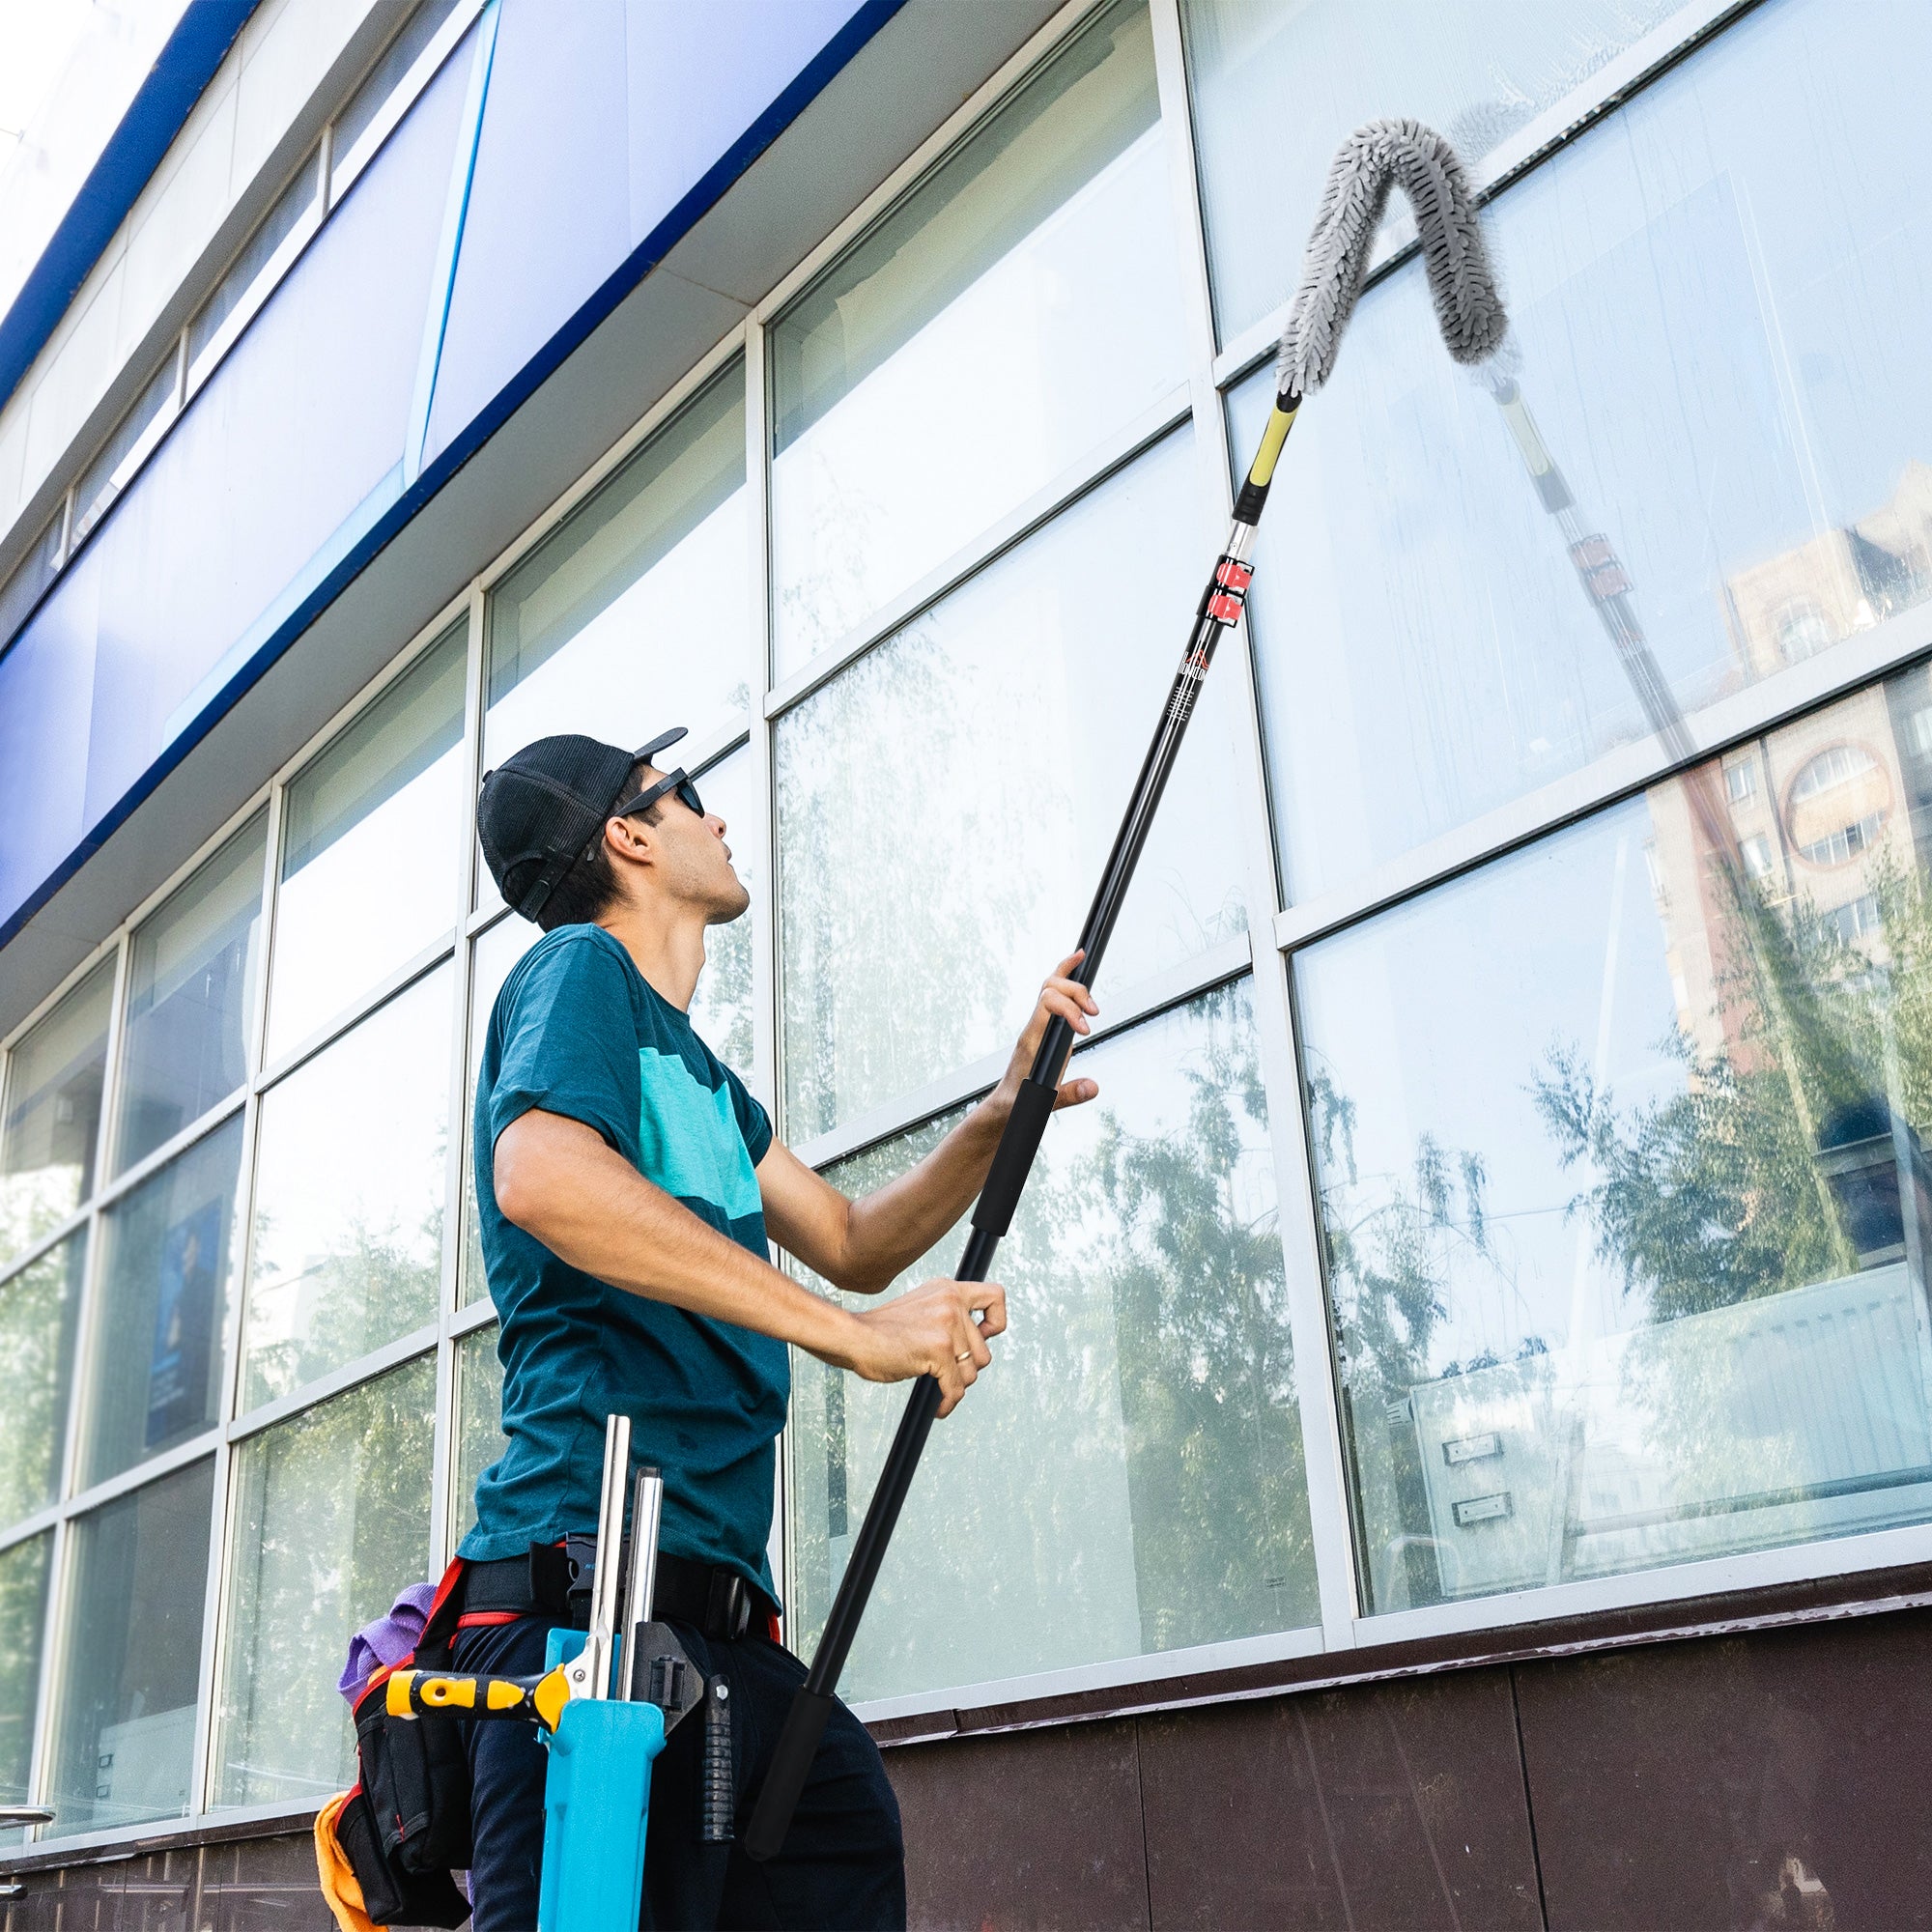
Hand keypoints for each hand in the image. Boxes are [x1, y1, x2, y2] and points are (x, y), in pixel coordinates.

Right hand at [838, 1277, 1008, 1417]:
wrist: (854, 1337)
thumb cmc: (881, 1330)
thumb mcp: (921, 1307)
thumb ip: (948, 1315)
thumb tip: (976, 1340)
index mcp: (948, 1289)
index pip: (995, 1296)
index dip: (996, 1321)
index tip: (983, 1336)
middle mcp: (951, 1303)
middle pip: (984, 1350)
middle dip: (967, 1368)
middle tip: (947, 1373)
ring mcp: (947, 1326)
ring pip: (972, 1371)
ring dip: (957, 1385)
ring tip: (940, 1387)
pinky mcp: (939, 1350)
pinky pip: (956, 1388)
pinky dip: (948, 1402)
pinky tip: (940, 1406)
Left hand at [994, 951, 1100, 1116]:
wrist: (1006, 1104)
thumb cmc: (1020, 1102)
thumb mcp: (1043, 1102)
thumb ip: (1069, 1094)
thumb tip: (1093, 1086)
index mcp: (1031, 1039)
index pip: (1047, 1004)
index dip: (1069, 1009)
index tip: (1086, 1030)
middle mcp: (1034, 1026)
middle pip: (1050, 988)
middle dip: (1076, 993)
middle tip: (1095, 1012)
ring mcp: (1039, 1024)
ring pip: (1050, 985)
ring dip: (1073, 981)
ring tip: (1092, 994)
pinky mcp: (1045, 1026)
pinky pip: (1053, 994)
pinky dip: (1065, 975)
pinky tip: (1077, 961)